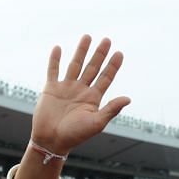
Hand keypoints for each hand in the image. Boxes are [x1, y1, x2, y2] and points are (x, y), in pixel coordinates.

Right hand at [31, 35, 130, 155]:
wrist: (51, 141)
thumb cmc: (75, 136)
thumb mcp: (96, 123)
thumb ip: (111, 110)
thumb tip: (128, 98)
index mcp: (92, 99)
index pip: (105, 78)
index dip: (112, 66)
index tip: (119, 53)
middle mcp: (80, 91)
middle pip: (92, 68)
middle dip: (99, 54)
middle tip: (107, 40)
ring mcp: (65, 88)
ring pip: (75, 65)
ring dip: (81, 51)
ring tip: (87, 36)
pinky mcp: (50, 89)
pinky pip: (53, 71)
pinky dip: (55, 60)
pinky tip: (58, 48)